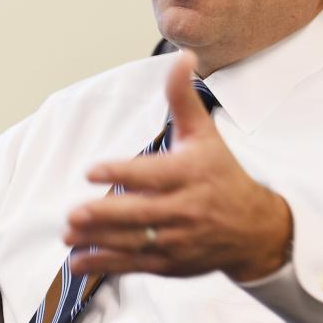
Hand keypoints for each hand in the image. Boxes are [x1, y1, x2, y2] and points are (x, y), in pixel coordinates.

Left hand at [65, 52, 291, 281]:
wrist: (254, 229)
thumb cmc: (222, 175)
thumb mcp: (205, 134)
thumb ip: (183, 99)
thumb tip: (181, 57)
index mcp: (190, 174)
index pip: (152, 174)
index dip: (121, 173)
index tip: (92, 172)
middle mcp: (185, 209)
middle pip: (140, 214)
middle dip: (105, 215)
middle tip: (73, 213)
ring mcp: (178, 239)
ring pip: (133, 242)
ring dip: (97, 240)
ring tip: (68, 234)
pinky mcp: (171, 263)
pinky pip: (134, 265)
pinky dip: (105, 264)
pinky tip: (78, 260)